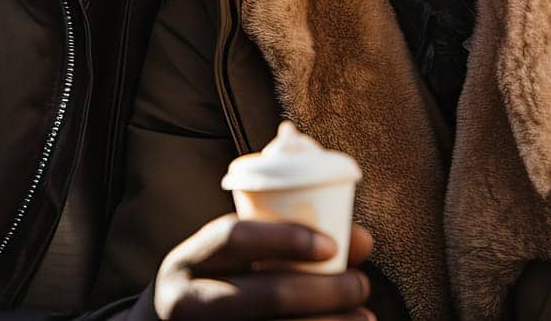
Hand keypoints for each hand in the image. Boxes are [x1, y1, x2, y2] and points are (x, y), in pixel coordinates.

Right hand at [141, 215, 373, 320]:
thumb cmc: (221, 287)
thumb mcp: (238, 262)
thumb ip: (291, 246)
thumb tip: (362, 241)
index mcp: (187, 263)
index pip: (234, 238)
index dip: (286, 238)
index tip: (331, 245)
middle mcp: (186, 304)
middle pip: (266, 295)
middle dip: (325, 291)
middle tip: (360, 285)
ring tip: (365, 317)